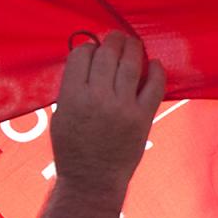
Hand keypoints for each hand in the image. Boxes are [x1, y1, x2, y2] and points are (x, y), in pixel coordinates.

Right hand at [49, 36, 164, 198]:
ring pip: (131, 64)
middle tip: (116, 37)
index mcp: (73, 97)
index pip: (82, 55)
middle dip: (112, 41)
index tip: (92, 50)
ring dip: (133, 48)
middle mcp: (98, 98)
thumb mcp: (61, 115)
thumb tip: (88, 61)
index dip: (88, 47)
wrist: (93, 180)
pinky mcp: (143, 117)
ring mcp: (123, 107)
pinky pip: (154, 86)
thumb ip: (72, 88)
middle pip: (108, 54)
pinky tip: (155, 63)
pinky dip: (156, 71)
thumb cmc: (72, 149)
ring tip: (132, 43)